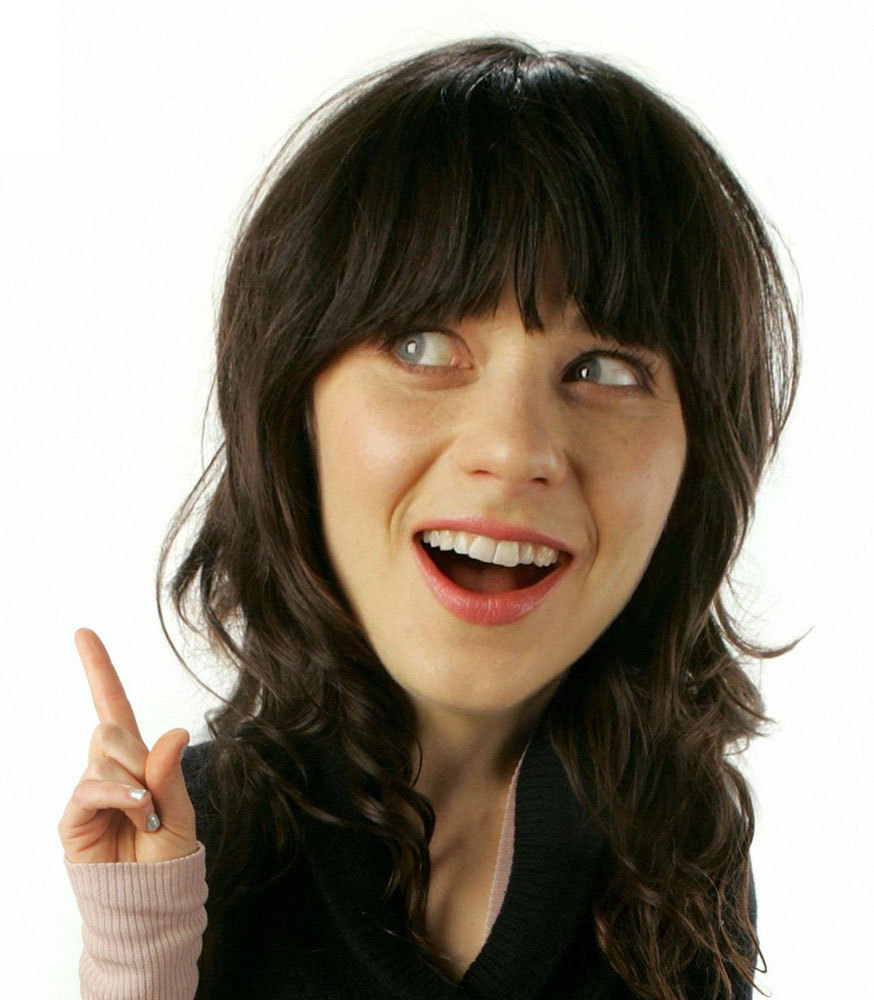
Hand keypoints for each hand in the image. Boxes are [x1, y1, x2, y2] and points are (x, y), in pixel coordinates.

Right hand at [58, 628, 197, 863]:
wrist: (149, 898)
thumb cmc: (165, 853)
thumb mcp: (181, 809)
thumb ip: (171, 773)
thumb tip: (174, 732)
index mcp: (136, 759)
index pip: (113, 705)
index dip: (99, 669)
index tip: (83, 632)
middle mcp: (107, 768)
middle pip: (111, 727)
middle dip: (138, 754)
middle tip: (153, 797)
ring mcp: (88, 791)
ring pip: (104, 755)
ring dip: (134, 783)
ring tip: (147, 816)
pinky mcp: (73, 817)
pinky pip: (91, 787)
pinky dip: (119, 794)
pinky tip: (136, 810)